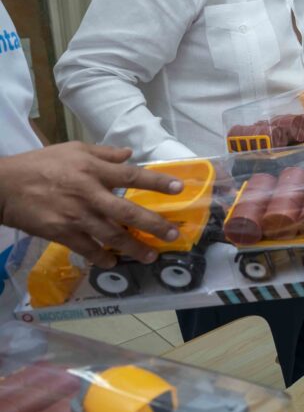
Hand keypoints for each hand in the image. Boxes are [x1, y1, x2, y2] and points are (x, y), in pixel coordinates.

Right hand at [0, 142, 182, 267]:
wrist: (4, 186)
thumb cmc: (40, 164)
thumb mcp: (73, 149)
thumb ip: (104, 153)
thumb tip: (130, 154)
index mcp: (93, 171)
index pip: (132, 176)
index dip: (157, 183)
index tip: (179, 188)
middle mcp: (89, 195)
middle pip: (127, 213)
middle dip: (152, 225)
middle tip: (171, 234)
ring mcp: (76, 217)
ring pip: (111, 236)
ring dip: (132, 248)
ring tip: (149, 255)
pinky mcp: (61, 233)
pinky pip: (87, 249)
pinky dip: (101, 257)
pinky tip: (113, 262)